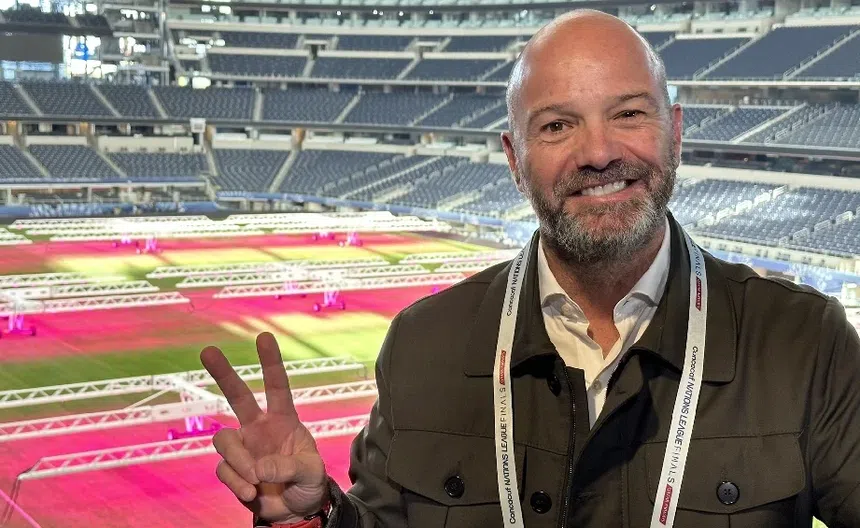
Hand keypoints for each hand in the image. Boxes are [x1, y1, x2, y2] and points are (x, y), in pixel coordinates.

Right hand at [201, 332, 328, 522]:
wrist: (295, 513)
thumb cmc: (308, 485)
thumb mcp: (311, 473)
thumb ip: (288, 467)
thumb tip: (258, 468)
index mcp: (284, 420)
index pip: (277, 386)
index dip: (271, 362)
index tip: (264, 337)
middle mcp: (260, 428)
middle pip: (237, 396)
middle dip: (223, 373)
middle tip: (208, 351)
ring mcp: (244, 448)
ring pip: (224, 440)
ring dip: (237, 461)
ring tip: (255, 481)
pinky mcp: (232, 470)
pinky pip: (224, 470)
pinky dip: (237, 483)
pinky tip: (252, 494)